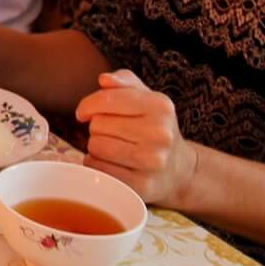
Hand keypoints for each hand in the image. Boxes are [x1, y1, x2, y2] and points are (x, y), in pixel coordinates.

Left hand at [75, 69, 196, 206]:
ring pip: (96, 147)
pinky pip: (98, 170)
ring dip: (96, 148)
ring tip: (113, 149)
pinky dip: (98, 166)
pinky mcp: (142, 185)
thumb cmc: (155, 128)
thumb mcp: (146, 98)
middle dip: (97, 128)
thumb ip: (124, 81)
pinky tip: (113, 164)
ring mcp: (153, 161)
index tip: (85, 113)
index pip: (106, 99)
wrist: (179, 169)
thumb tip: (104, 79)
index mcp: (160, 106)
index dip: (87, 106)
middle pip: (97, 125)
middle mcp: (160, 133)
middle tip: (112, 134)